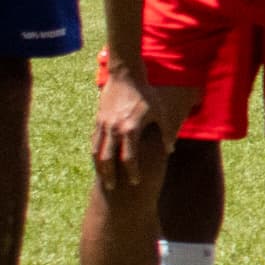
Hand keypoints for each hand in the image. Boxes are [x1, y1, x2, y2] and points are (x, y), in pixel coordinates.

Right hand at [91, 68, 190, 186]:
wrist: (125, 77)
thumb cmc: (146, 95)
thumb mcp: (160, 113)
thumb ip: (166, 133)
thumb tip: (171, 150)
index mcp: (130, 129)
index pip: (129, 157)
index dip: (132, 172)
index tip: (136, 182)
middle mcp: (114, 129)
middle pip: (108, 159)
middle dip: (110, 175)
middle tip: (113, 188)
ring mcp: (103, 125)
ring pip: (97, 151)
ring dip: (99, 166)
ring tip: (103, 178)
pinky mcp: (98, 120)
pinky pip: (94, 141)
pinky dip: (95, 153)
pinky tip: (98, 161)